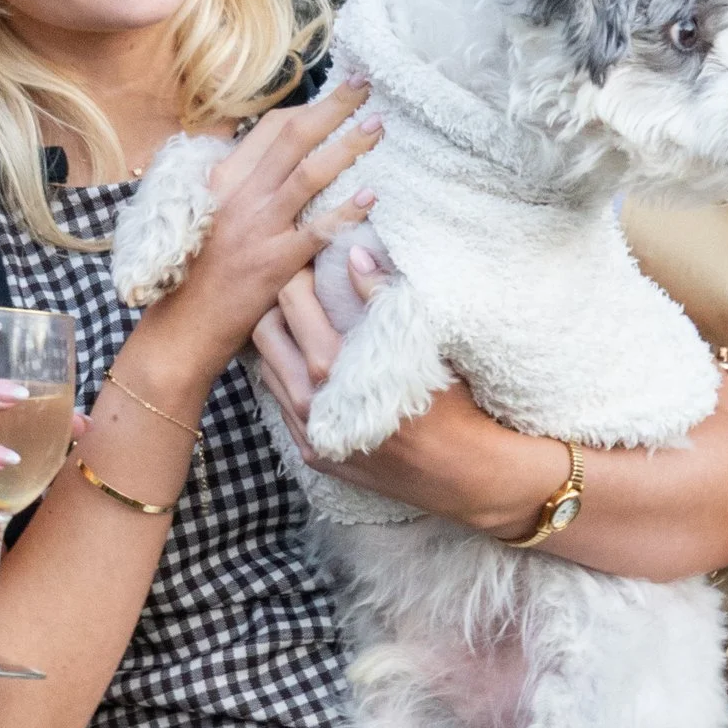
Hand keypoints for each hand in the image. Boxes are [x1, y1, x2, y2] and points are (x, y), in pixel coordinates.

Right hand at [139, 83, 381, 382]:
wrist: (182, 328)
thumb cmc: (194, 275)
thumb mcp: (207, 216)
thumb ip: (237, 187)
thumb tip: (270, 162)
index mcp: (223, 180)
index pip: (269, 129)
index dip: (306, 107)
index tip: (334, 96)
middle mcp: (240, 196)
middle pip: (293, 137)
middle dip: (333, 106)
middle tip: (366, 85)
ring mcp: (258, 228)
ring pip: (309, 174)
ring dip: (347, 145)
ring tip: (377, 127)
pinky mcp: (274, 263)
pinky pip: (316, 231)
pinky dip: (344, 213)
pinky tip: (371, 198)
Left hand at [253, 252, 565, 530]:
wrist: (462, 473)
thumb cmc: (451, 404)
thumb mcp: (418, 343)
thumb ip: (381, 297)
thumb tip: (354, 254)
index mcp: (336, 368)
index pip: (290, 306)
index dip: (296, 277)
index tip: (312, 267)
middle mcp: (312, 404)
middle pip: (265, 336)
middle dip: (277, 308)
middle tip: (302, 294)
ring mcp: (308, 433)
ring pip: (269, 373)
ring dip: (281, 346)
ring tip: (305, 330)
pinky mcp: (315, 455)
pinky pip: (283, 409)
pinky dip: (291, 382)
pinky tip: (314, 372)